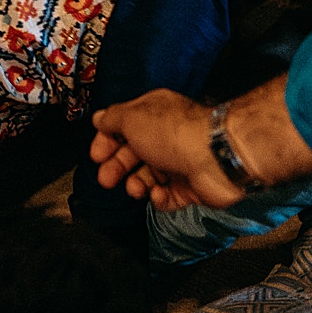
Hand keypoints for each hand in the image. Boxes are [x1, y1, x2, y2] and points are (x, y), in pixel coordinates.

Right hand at [90, 90, 242, 211]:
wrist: (214, 158)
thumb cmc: (175, 134)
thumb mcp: (133, 118)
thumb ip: (113, 119)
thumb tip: (99, 118)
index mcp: (153, 114)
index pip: (123, 126)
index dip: (107, 141)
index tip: (96, 156)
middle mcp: (166, 136)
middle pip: (133, 153)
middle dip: (117, 167)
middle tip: (106, 179)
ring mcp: (178, 162)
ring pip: (148, 177)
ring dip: (136, 184)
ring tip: (134, 188)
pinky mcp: (190, 186)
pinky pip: (167, 196)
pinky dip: (159, 198)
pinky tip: (158, 194)